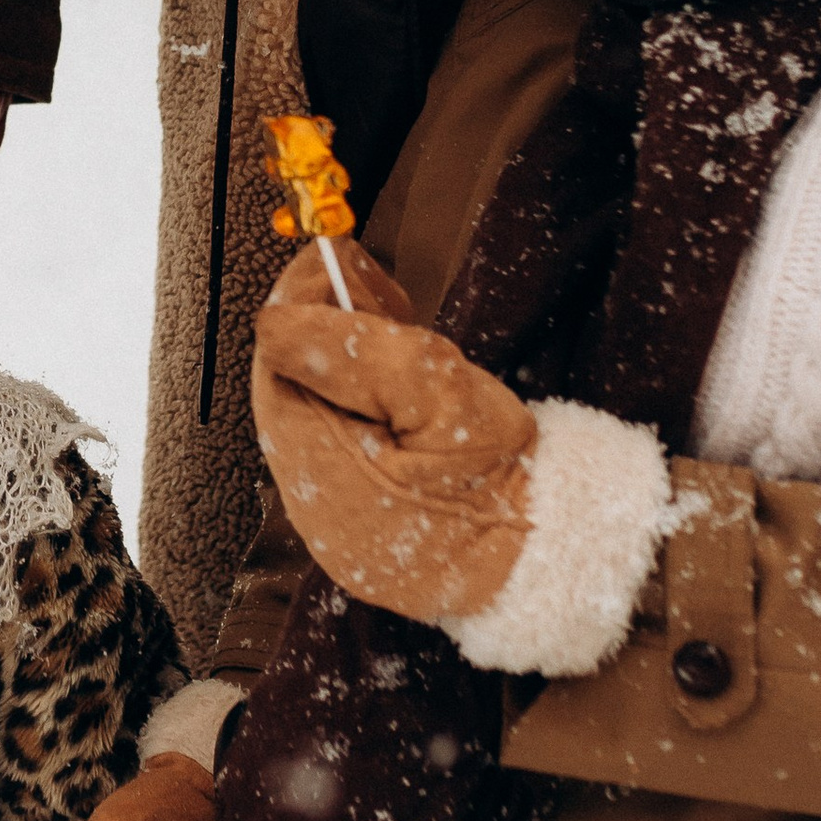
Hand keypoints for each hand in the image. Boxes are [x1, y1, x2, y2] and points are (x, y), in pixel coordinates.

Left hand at [251, 247, 534, 621]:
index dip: (306, 305)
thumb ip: (354, 354)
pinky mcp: (357, 518)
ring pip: (311, 410)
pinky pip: (334, 440)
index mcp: (319, 471)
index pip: (278, 364)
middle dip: (324, 325)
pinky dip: (355, 397)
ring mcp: (329, 516)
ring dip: (342, 357)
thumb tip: (274, 321)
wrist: (547, 559)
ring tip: (394, 319)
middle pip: (289, 385)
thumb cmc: (500, 481)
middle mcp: (306, 502)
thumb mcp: (438, 398)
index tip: (343, 260)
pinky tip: (395, 379)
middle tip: (374, 285)